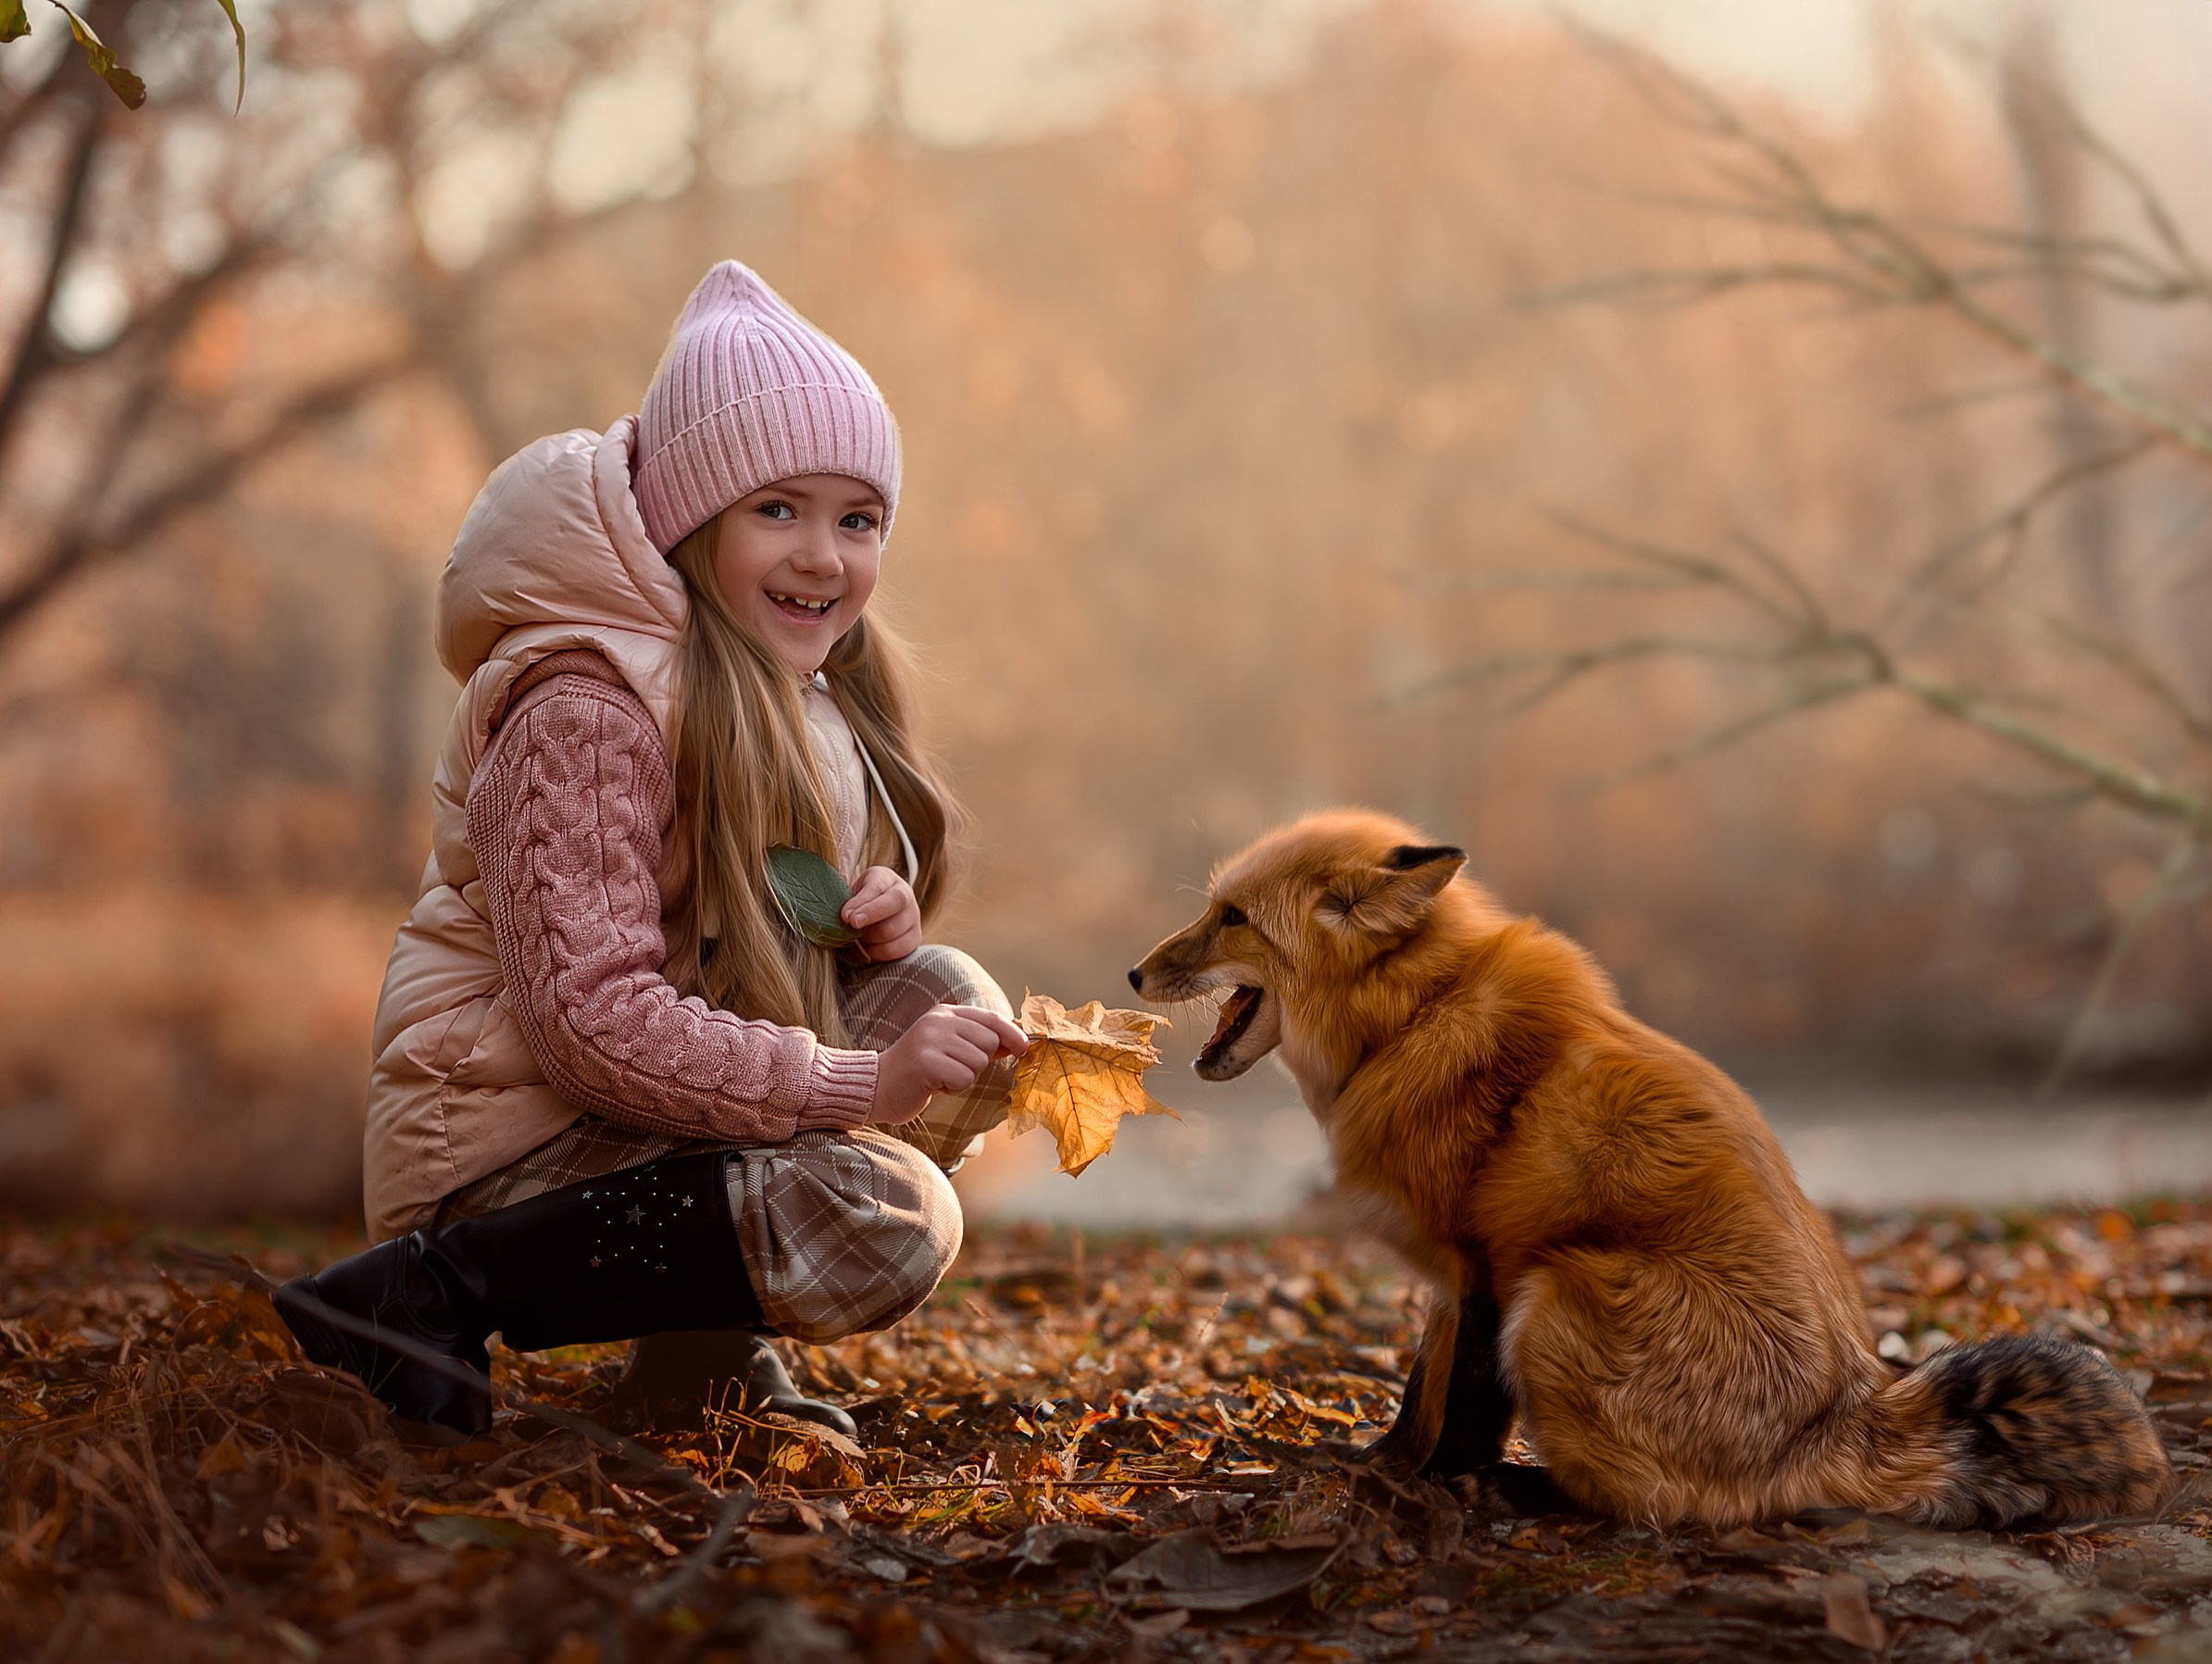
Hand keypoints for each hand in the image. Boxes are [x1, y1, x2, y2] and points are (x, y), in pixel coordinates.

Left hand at [841, 866, 922, 962]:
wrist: (873, 915)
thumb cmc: (858, 904)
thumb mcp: (851, 895)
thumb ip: (849, 902)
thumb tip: (847, 916)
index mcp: (886, 878)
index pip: (879, 887)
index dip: (863, 902)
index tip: (847, 916)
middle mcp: (905, 895)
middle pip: (894, 904)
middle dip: (870, 918)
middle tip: (852, 927)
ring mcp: (913, 916)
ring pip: (893, 929)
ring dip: (871, 937)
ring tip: (861, 936)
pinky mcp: (915, 937)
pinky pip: (897, 949)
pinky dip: (878, 952)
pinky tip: (869, 947)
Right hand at [872, 1004, 1027, 1124]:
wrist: (877, 1085)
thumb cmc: (920, 1070)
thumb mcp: (951, 1048)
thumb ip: (979, 1041)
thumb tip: (1018, 1041)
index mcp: (946, 1013)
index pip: (991, 1018)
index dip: (1013, 1033)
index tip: (1024, 1047)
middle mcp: (939, 1020)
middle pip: (989, 1042)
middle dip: (979, 1062)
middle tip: (952, 1068)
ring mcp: (931, 1039)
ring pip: (978, 1062)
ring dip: (965, 1077)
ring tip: (941, 1075)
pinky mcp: (926, 1062)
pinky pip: (964, 1078)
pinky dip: (954, 1087)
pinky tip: (935, 1084)